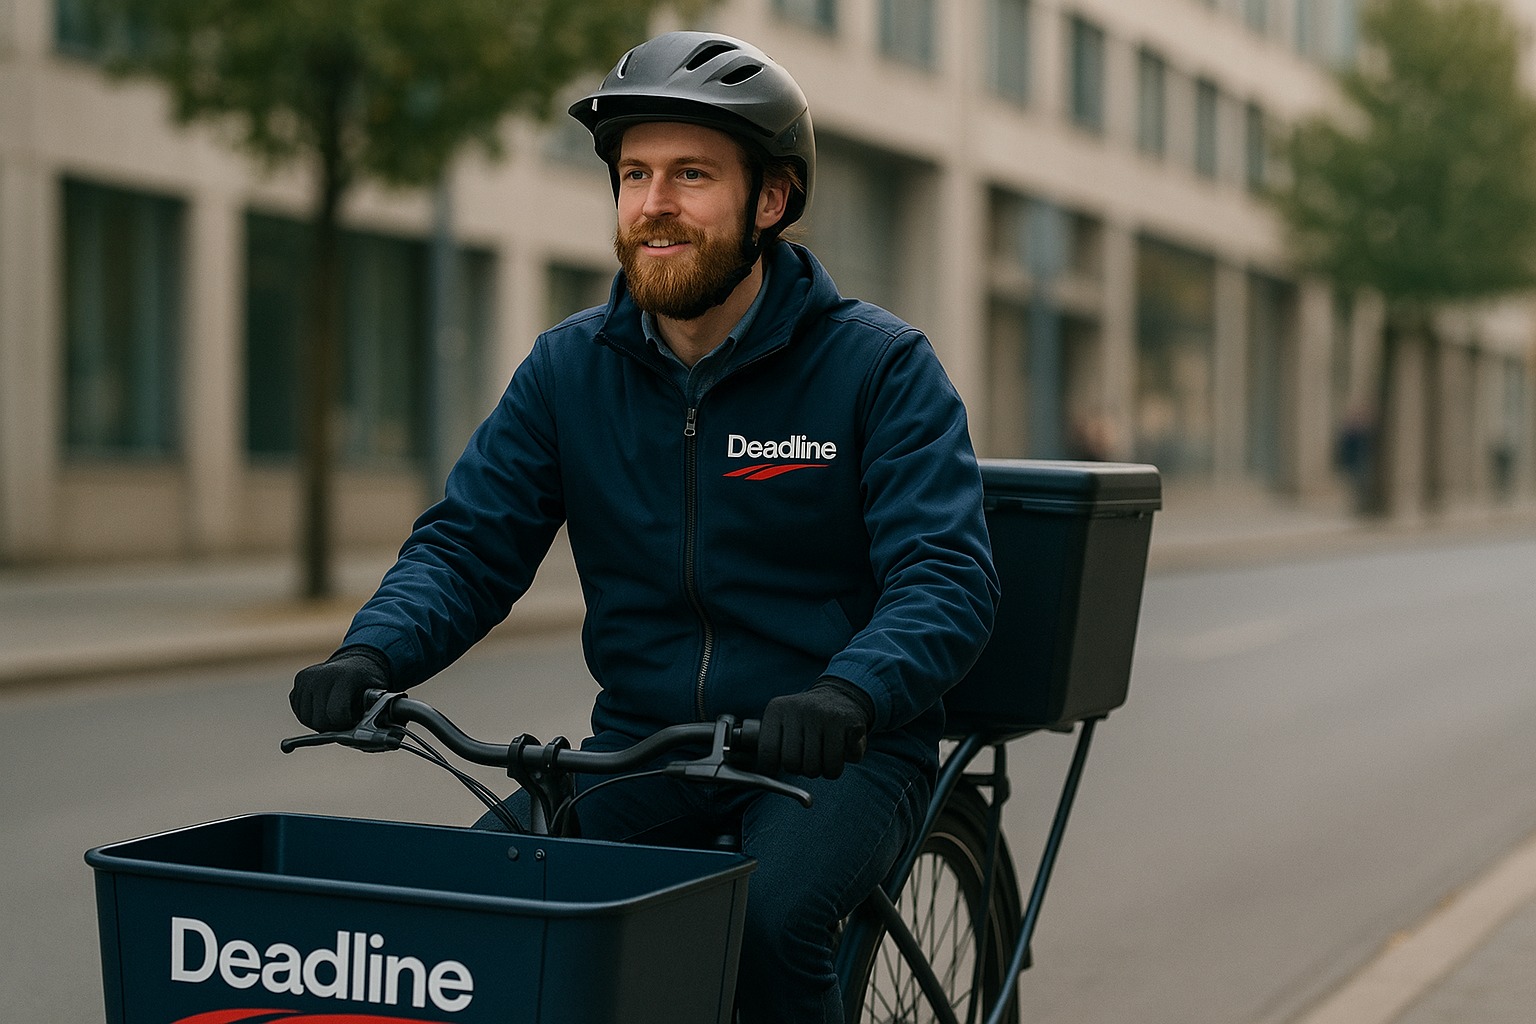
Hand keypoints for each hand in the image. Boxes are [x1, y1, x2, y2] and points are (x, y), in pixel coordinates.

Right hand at [289, 646, 390, 731]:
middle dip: (334, 726)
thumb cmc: (369, 683)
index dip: (346, 724)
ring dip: (321, 722)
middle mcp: (322, 675)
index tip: (355, 719)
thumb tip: (389, 739)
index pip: (336, 714)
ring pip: (307, 718)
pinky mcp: (299, 680)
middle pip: (319, 720)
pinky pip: (299, 711)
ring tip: (336, 711)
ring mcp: (308, 677)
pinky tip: (324, 706)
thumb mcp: (381, 696)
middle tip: (346, 718)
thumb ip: (381, 716)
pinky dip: (311, 715)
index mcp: (345, 677)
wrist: (359, 662)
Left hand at [758, 679, 874, 779]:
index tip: (776, 769)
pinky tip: (840, 750)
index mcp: (778, 709)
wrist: (841, 695)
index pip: (767, 751)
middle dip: (800, 770)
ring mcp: (824, 715)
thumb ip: (768, 742)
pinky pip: (837, 765)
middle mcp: (800, 709)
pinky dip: (839, 765)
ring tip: (824, 756)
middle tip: (807, 760)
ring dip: (822, 771)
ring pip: (816, 768)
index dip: (771, 768)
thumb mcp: (782, 720)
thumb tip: (764, 772)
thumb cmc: (807, 718)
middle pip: (792, 763)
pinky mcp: (847, 723)